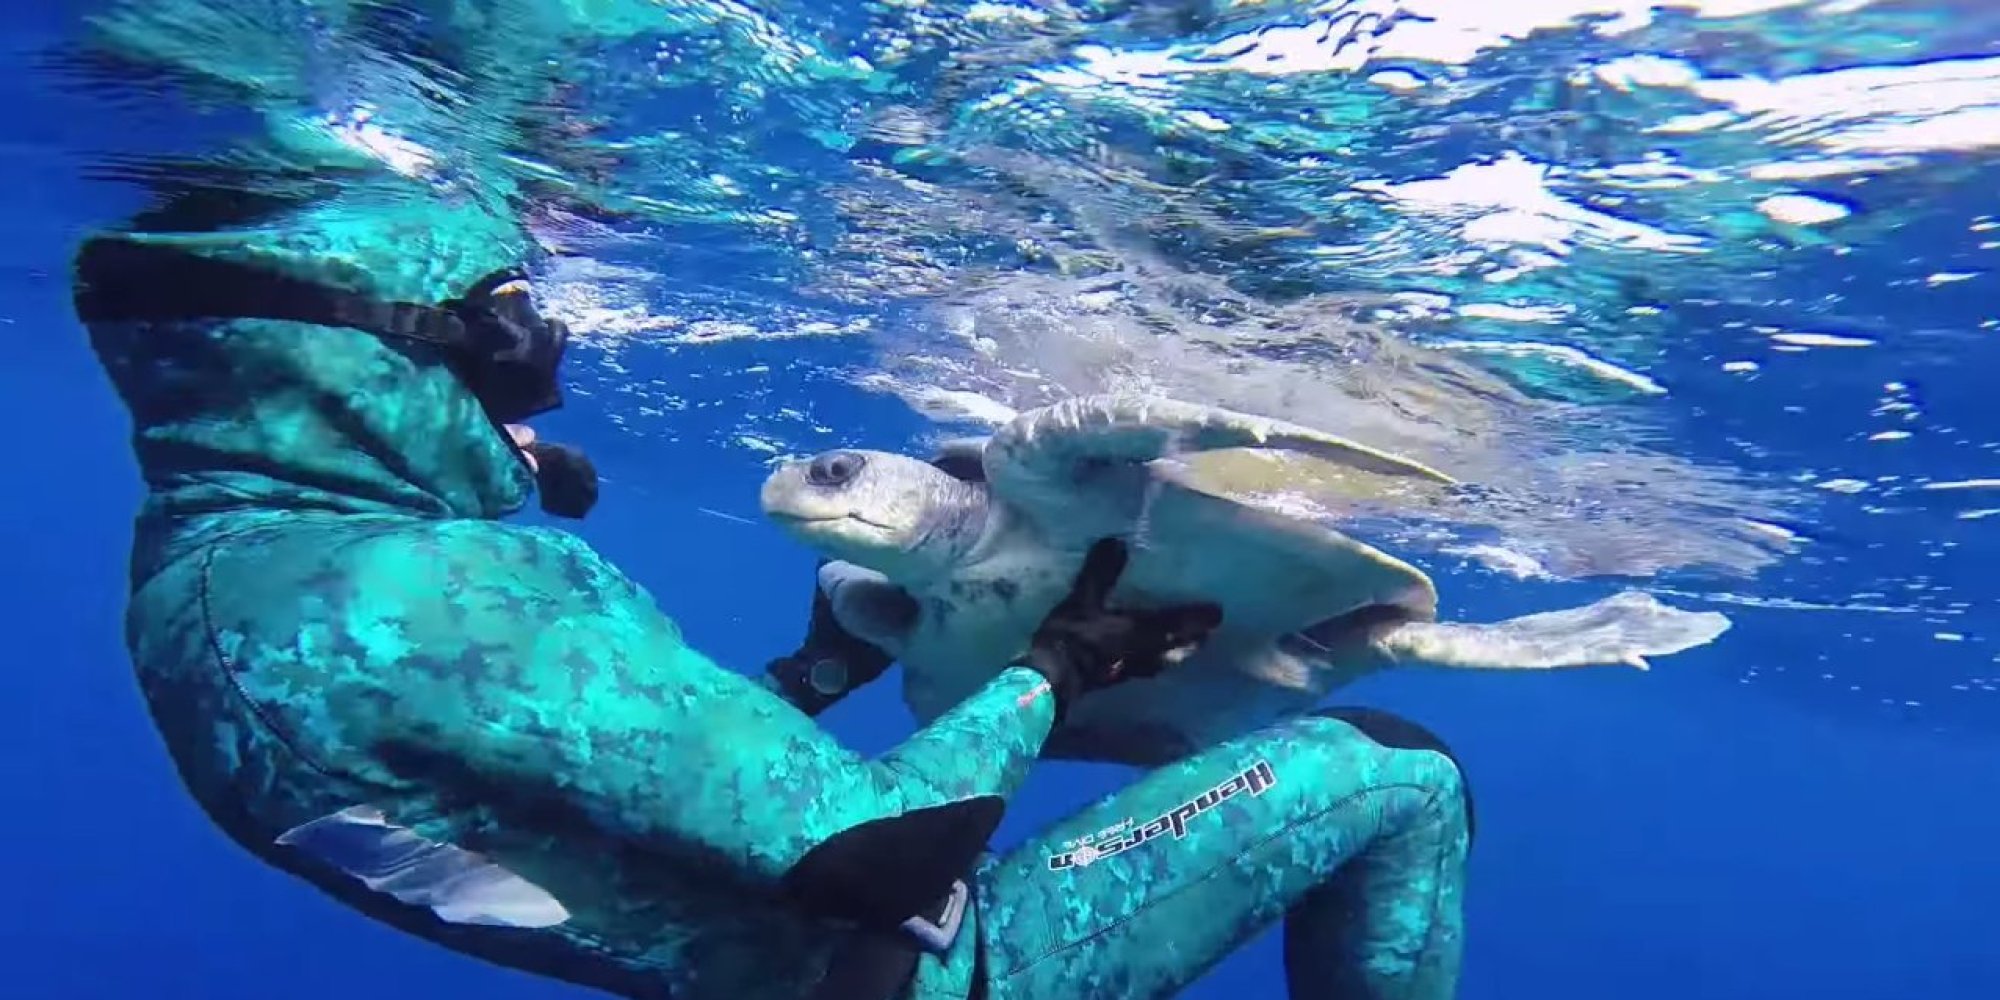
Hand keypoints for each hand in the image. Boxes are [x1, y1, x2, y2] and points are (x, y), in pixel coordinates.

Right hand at [1022, 538, 1222, 721]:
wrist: (1049, 678)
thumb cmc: (1072, 636)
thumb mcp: (1083, 599)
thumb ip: (1101, 572)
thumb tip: (1117, 541)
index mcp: (1142, 631)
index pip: (1180, 623)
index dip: (1199, 617)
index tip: (1219, 613)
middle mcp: (1144, 652)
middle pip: (1178, 647)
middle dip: (1194, 639)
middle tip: (1209, 633)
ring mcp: (1131, 669)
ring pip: (1164, 661)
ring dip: (1177, 653)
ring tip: (1185, 648)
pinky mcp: (1115, 678)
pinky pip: (1144, 668)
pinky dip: (1153, 661)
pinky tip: (1147, 660)